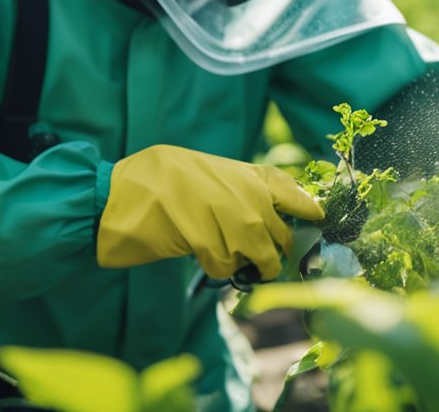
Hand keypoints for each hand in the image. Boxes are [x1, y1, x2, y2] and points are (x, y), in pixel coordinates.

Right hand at [97, 144, 323, 279]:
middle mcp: (248, 196)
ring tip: (213, 248)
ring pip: (257, 256)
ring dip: (240, 261)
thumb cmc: (157, 178)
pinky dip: (216, 267)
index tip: (317, 219)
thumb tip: (262, 216)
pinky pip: (228, 268)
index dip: (306, 208)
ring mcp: (233, 222)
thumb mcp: (204, 171)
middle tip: (253, 256)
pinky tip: (197, 253)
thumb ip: (235, 189)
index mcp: (246, 174)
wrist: (121, 193)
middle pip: (279, 236)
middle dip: (269, 250)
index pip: (291, 192)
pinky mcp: (215, 245)